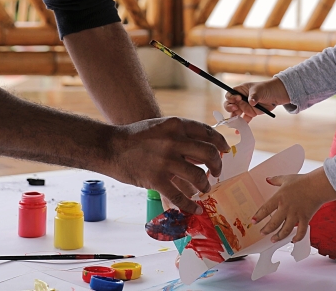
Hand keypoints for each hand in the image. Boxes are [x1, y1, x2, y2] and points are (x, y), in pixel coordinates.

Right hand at [108, 117, 229, 214]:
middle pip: (209, 153)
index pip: (207, 132)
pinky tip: (194, 209)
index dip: (220, 142)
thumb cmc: (135, 136)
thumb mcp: (160, 127)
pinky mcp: (156, 179)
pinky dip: (190, 205)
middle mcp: (173, 141)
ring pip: (198, 176)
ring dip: (205, 185)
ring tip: (204, 188)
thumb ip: (180, 135)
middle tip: (217, 172)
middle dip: (218, 165)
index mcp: (176, 125)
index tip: (225, 150)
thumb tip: (202, 150)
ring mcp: (165, 161)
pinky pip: (179, 196)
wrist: (110, 147)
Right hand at [223, 78, 289, 120]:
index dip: (231, 97)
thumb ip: (254, 96)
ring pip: (236, 114)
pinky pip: (245, 120)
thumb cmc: (265, 88)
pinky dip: (242, 125)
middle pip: (230, 105)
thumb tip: (251, 103)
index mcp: (240, 91)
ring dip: (234, 118)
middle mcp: (240, 99)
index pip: (230, 94)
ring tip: (234, 122)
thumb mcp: (259, 90)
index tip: (238, 99)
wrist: (275, 95)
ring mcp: (245, 107)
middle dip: (230, 108)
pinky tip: (238, 131)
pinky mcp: (250, 113)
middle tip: (235, 109)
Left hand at [251, 168, 335, 242]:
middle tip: (262, 233)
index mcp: (280, 198)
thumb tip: (267, 179)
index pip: (266, 208)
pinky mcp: (305, 219)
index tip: (253, 221)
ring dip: (279, 237)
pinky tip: (293, 240)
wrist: (317, 185)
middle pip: (274, 223)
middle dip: (266, 230)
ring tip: (273, 240)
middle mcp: (286, 208)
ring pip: (286, 230)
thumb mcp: (286, 178)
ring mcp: (296, 215)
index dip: (258, 216)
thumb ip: (275, 180)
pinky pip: (301, 232)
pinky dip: (297, 238)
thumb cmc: (302, 181)